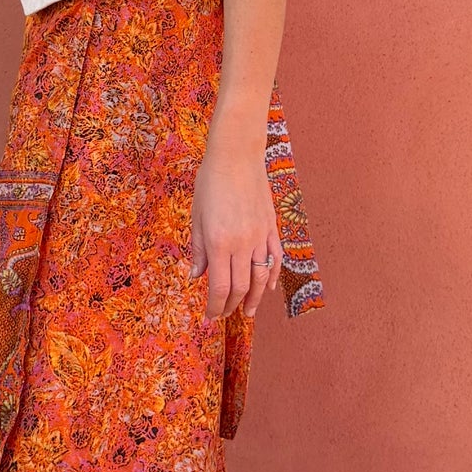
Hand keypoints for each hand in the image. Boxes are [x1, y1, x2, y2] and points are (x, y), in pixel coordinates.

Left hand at [189, 125, 282, 321]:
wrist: (237, 155)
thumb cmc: (210, 182)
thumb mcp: (196, 216)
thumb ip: (197, 248)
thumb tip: (196, 275)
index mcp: (218, 242)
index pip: (220, 287)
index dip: (215, 306)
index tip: (210, 316)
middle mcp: (241, 244)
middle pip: (241, 287)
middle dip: (231, 306)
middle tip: (224, 315)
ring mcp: (260, 236)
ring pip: (261, 278)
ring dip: (255, 299)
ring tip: (249, 312)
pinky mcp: (271, 227)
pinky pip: (275, 258)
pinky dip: (273, 276)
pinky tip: (269, 287)